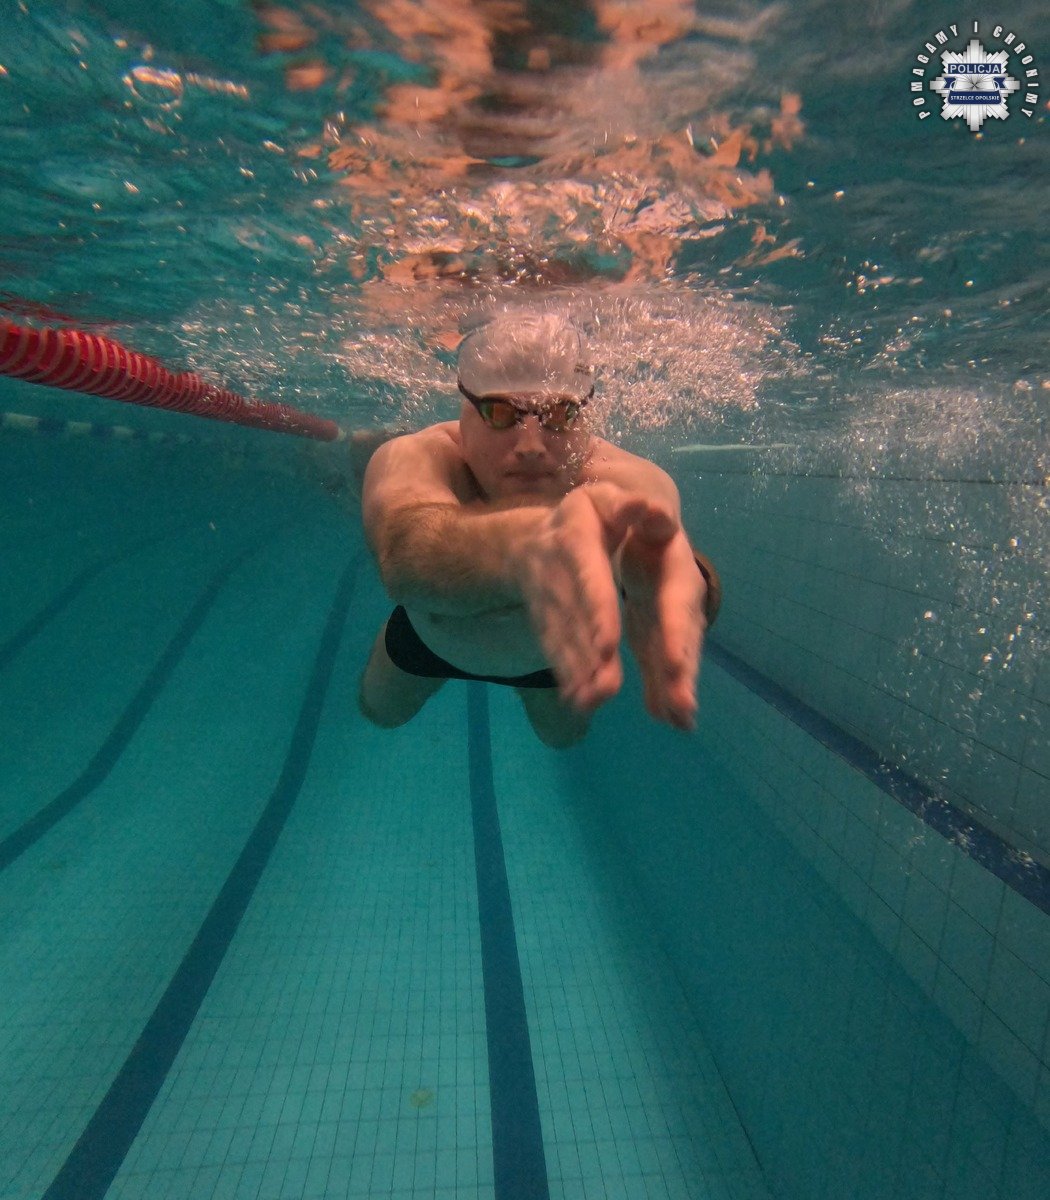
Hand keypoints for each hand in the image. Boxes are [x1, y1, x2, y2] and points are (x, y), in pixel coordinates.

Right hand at [513, 483, 678, 714]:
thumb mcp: (602, 498)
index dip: (596, 610)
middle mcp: (556, 574)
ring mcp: (546, 603)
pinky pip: (554, 649)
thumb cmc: (583, 516)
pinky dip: (566, 676)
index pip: (588, 577)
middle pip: (573, 618)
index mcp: (575, 539)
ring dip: (576, 673)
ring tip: (592, 701)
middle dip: (587, 654)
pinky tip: (579, 702)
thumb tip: (649, 508)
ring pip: (562, 639)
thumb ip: (627, 505)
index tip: (609, 644)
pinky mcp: (545, 625)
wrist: (527, 542)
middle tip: (606, 688)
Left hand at [620, 527, 706, 730]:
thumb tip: (651, 506)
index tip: (677, 667)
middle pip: (686, 643)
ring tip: (682, 722)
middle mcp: (685, 605)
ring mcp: (679, 626)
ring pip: (680, 661)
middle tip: (683, 711)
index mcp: (677, 575)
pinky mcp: (667, 641)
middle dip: (684, 676)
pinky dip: (668, 695)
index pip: (678, 607)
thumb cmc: (648, 530)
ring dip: (679, 692)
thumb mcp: (646, 519)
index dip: (678, 636)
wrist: (657, 539)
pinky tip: (674, 723)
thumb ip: (648, 515)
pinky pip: (668, 670)